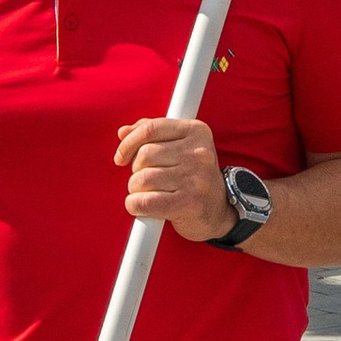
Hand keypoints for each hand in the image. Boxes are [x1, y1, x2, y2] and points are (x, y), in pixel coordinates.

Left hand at [114, 113, 231, 241]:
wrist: (219, 212)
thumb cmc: (192, 177)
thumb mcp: (181, 147)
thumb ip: (153, 134)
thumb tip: (123, 132)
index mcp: (196, 131)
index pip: (151, 128)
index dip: (129, 143)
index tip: (121, 157)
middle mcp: (199, 153)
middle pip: (144, 155)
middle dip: (135, 170)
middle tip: (145, 179)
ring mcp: (195, 178)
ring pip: (142, 179)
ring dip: (135, 189)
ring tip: (147, 193)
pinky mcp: (188, 203)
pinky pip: (145, 202)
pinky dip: (135, 206)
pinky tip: (142, 207)